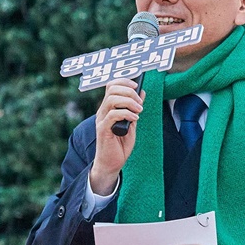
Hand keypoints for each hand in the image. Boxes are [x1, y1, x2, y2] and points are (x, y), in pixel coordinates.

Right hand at [89, 78, 143, 194]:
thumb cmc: (120, 145)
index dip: (124, 81)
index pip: (111, 85)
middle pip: (112, 89)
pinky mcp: (103, 129)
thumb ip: (135, 109)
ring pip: (112, 99)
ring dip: (129, 102)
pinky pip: (113, 115)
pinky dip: (127, 114)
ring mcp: (102, 120)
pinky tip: (135, 119)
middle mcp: (103, 111)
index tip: (137, 86)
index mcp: (108, 108)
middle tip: (140, 102)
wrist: (111, 164)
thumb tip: (142, 93)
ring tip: (139, 110)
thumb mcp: (132, 123)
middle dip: (129, 91)